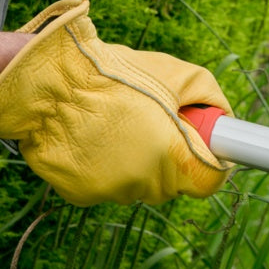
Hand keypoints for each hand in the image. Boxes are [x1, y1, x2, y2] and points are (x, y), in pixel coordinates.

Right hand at [0, 0, 231, 205]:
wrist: (46, 84)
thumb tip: (222, 118)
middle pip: (173, 182)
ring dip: (136, 158)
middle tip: (152, 118)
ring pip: (138, 182)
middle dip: (170, 153)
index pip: (210, 181)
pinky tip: (93, 134)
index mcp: (172, 158)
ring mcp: (110, 192)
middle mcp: (143, 184)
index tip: (205, 143)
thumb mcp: (175, 73)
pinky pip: (106, 183)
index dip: (211, 159)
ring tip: (116, 120)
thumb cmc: (113, 74)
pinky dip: (105, 164)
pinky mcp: (80, 195)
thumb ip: (209, 98)